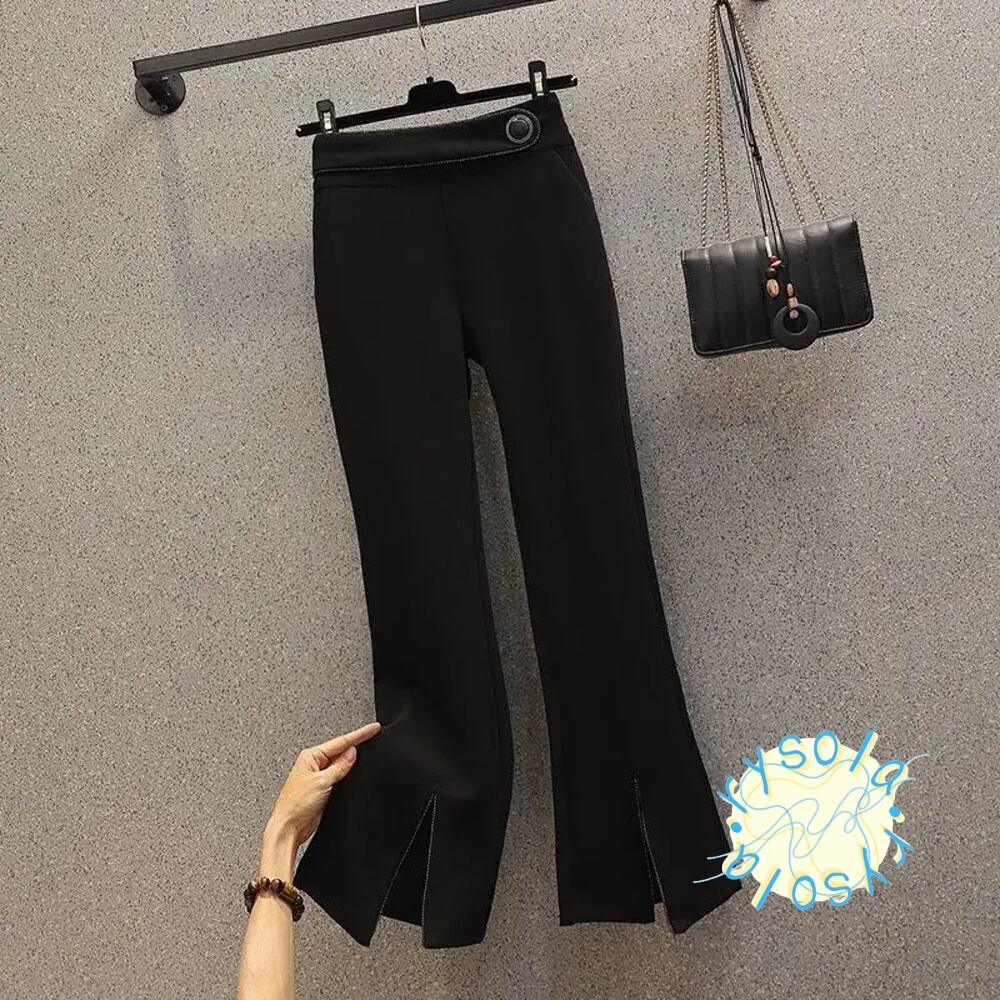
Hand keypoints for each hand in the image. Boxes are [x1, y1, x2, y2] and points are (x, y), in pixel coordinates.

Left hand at [260, 722, 380, 875]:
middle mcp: (313, 764)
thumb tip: (352, 753)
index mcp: (310, 756)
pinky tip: (353, 772)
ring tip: (367, 753)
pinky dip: (347, 773)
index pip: (340, 742)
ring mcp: (317, 776)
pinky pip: (338, 775)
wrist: (288, 828)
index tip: (373, 728)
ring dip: (351, 761)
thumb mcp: (322, 782)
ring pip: (340, 763)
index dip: (359, 734)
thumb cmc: (295, 805)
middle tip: (373, 736)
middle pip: (340, 750)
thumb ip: (339, 766)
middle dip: (356, 745)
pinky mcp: (322, 788)